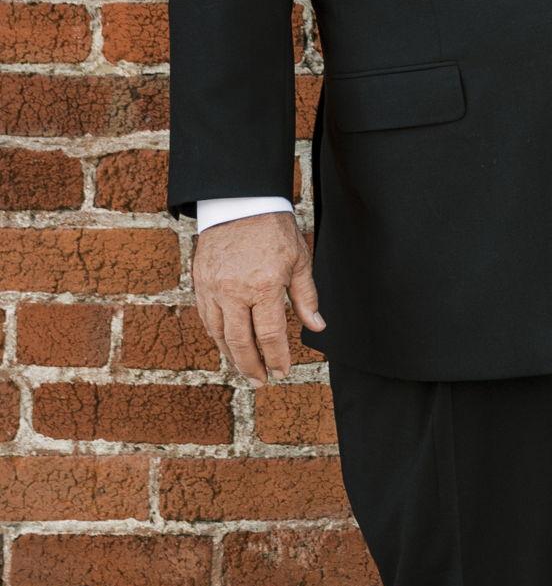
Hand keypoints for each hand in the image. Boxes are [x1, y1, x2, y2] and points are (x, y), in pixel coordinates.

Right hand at [193, 210, 324, 383]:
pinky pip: (206, 318)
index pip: (270, 334)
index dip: (277, 357)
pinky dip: (216, 336)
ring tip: (244, 369)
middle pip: (240, 342)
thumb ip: (306, 296)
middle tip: (261, 381)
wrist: (240, 203)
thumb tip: (317, 326)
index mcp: (264, 286)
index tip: (283, 371)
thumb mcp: (300, 260)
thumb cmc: (275, 230)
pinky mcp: (200, 283)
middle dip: (251, 366)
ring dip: (231, 356)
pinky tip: (226, 344)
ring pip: (219, 334)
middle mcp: (235, 292)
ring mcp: (213, 288)